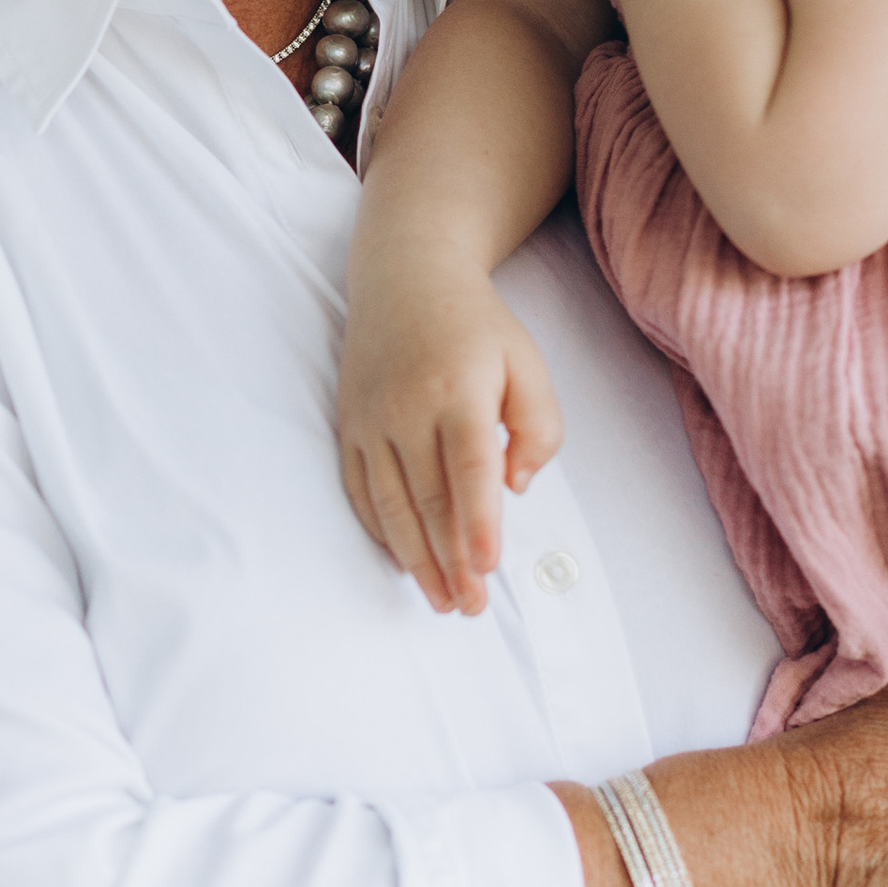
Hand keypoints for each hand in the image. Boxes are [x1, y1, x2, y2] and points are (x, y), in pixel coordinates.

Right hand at [339, 269, 563, 616]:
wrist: (405, 279)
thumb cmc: (478, 328)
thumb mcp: (527, 362)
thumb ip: (538, 425)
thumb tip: (516, 486)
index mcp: (458, 390)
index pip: (469, 469)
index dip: (478, 523)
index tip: (486, 568)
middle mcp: (407, 407)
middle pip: (429, 499)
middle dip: (450, 561)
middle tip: (470, 607)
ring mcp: (371, 419)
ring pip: (392, 504)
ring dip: (416, 559)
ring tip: (441, 600)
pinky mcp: (349, 426)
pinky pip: (360, 491)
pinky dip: (382, 531)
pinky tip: (403, 560)